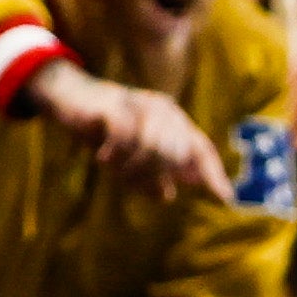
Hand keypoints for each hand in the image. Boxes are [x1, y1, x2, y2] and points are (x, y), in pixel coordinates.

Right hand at [30, 62, 226, 198]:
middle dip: (151, 176)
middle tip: (125, 179)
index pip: (201, 148)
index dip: (213, 173)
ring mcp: (141, 105)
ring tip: (113, 167)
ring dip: (131, 168)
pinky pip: (126, 140)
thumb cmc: (105, 126)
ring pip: (153, 150)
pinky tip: (102, 159)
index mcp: (173, 119)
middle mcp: (164, 109)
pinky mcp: (117, 106)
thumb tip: (167, 195)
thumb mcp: (130, 153)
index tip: (225, 198)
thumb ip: (150, 172)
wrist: (71, 98)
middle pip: (175, 156)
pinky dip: (114, 156)